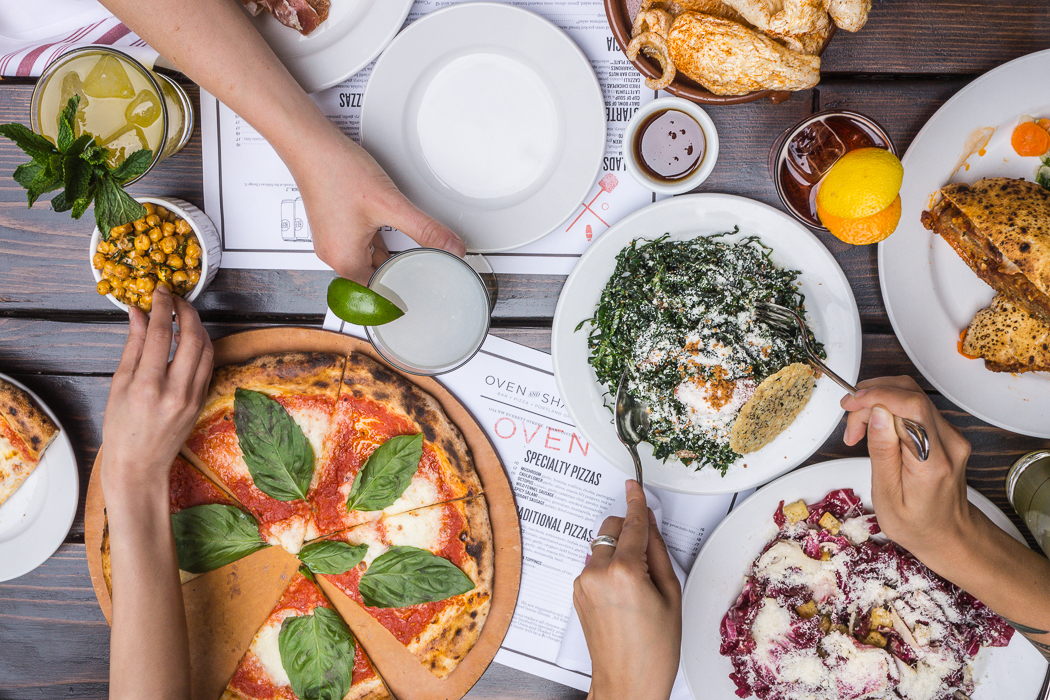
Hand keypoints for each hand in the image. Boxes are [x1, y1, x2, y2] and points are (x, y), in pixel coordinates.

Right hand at [101, 286, 213, 495]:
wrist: (140, 464)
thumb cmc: (122, 427)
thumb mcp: (119, 384)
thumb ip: (134, 345)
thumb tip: (139, 314)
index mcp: (148, 386)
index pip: (162, 334)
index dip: (163, 307)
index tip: (160, 291)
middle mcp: (175, 391)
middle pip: (193, 338)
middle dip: (187, 311)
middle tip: (176, 298)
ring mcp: (193, 397)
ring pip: (207, 349)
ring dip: (198, 326)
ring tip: (183, 315)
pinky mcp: (202, 400)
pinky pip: (209, 365)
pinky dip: (203, 345)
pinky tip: (190, 337)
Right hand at [287, 123, 465, 283]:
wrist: (311, 144)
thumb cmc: (336, 171)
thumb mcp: (390, 205)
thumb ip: (425, 230)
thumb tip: (451, 246)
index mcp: (344, 260)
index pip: (379, 293)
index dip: (402, 295)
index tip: (420, 298)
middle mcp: (334, 254)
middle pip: (374, 278)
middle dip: (397, 275)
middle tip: (422, 274)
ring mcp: (333, 240)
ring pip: (368, 259)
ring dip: (387, 257)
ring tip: (409, 254)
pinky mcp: (334, 225)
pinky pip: (360, 243)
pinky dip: (377, 241)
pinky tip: (388, 230)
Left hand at [573, 480, 681, 699]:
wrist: (627, 682)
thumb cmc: (654, 650)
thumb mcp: (671, 595)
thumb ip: (658, 553)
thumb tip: (650, 527)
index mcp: (625, 571)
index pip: (633, 523)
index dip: (636, 501)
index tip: (634, 485)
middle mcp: (598, 572)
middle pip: (612, 528)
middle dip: (629, 530)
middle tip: (649, 552)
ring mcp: (584, 582)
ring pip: (603, 546)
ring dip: (619, 551)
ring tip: (639, 585)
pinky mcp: (578, 592)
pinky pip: (595, 565)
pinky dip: (610, 568)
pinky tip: (625, 594)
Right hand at [840, 376, 973, 564]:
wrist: (949, 534)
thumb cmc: (917, 524)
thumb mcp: (887, 496)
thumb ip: (882, 451)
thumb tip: (876, 413)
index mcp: (934, 461)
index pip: (912, 406)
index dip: (878, 395)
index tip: (852, 403)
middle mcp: (949, 442)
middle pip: (910, 394)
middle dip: (872, 396)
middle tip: (848, 416)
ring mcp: (951, 435)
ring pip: (911, 396)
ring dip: (878, 400)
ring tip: (857, 426)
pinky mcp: (945, 433)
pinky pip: (915, 407)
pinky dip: (889, 408)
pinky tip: (874, 426)